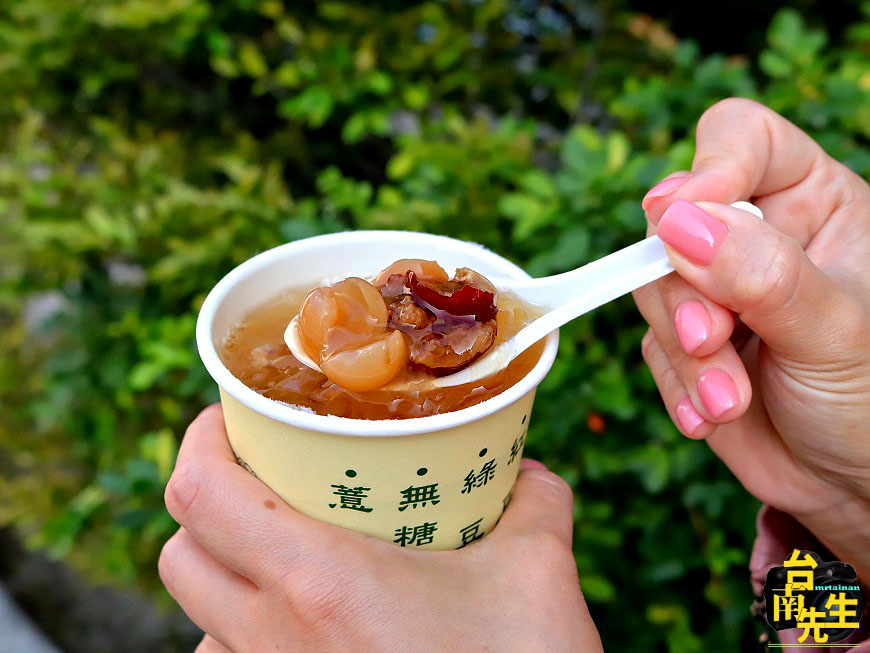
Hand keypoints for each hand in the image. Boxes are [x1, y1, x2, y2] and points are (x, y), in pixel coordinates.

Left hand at [159, 405, 601, 651]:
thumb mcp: (538, 576)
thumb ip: (536, 504)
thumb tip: (529, 474)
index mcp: (317, 582)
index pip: (200, 492)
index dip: (200, 439)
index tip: (229, 415)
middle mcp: (272, 637)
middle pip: (178, 552)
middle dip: (205, 500)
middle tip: (262, 473)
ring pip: (197, 616)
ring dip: (222, 571)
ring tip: (281, 546)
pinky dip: (245, 628)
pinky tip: (305, 620)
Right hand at [633, 98, 869, 576]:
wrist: (855, 485)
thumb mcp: (835, 331)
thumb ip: (763, 273)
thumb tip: (677, 220)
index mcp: (815, 204)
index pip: (745, 141)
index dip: (709, 169)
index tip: (683, 222)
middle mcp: (759, 237)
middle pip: (677, 221)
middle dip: (687, 290)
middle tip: (710, 339)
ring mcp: (717, 291)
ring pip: (654, 287)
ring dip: (686, 353)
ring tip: (729, 401)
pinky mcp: (688, 343)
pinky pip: (651, 347)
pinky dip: (676, 385)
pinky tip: (710, 415)